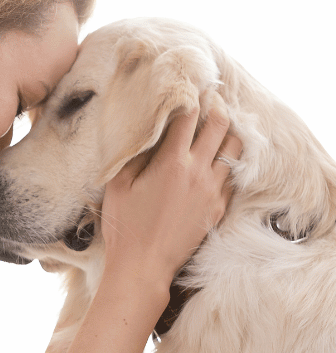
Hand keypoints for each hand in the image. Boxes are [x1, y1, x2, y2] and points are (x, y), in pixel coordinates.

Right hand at [100, 100, 241, 286]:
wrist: (144, 267)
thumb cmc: (125, 226)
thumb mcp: (118, 184)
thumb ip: (135, 154)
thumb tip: (147, 131)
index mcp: (172, 162)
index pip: (188, 117)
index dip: (190, 97)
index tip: (188, 86)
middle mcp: (198, 173)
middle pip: (219, 126)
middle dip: (216, 106)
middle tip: (211, 97)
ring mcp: (213, 191)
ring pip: (234, 150)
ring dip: (228, 132)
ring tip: (219, 125)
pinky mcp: (218, 209)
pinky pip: (232, 176)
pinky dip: (228, 161)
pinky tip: (219, 158)